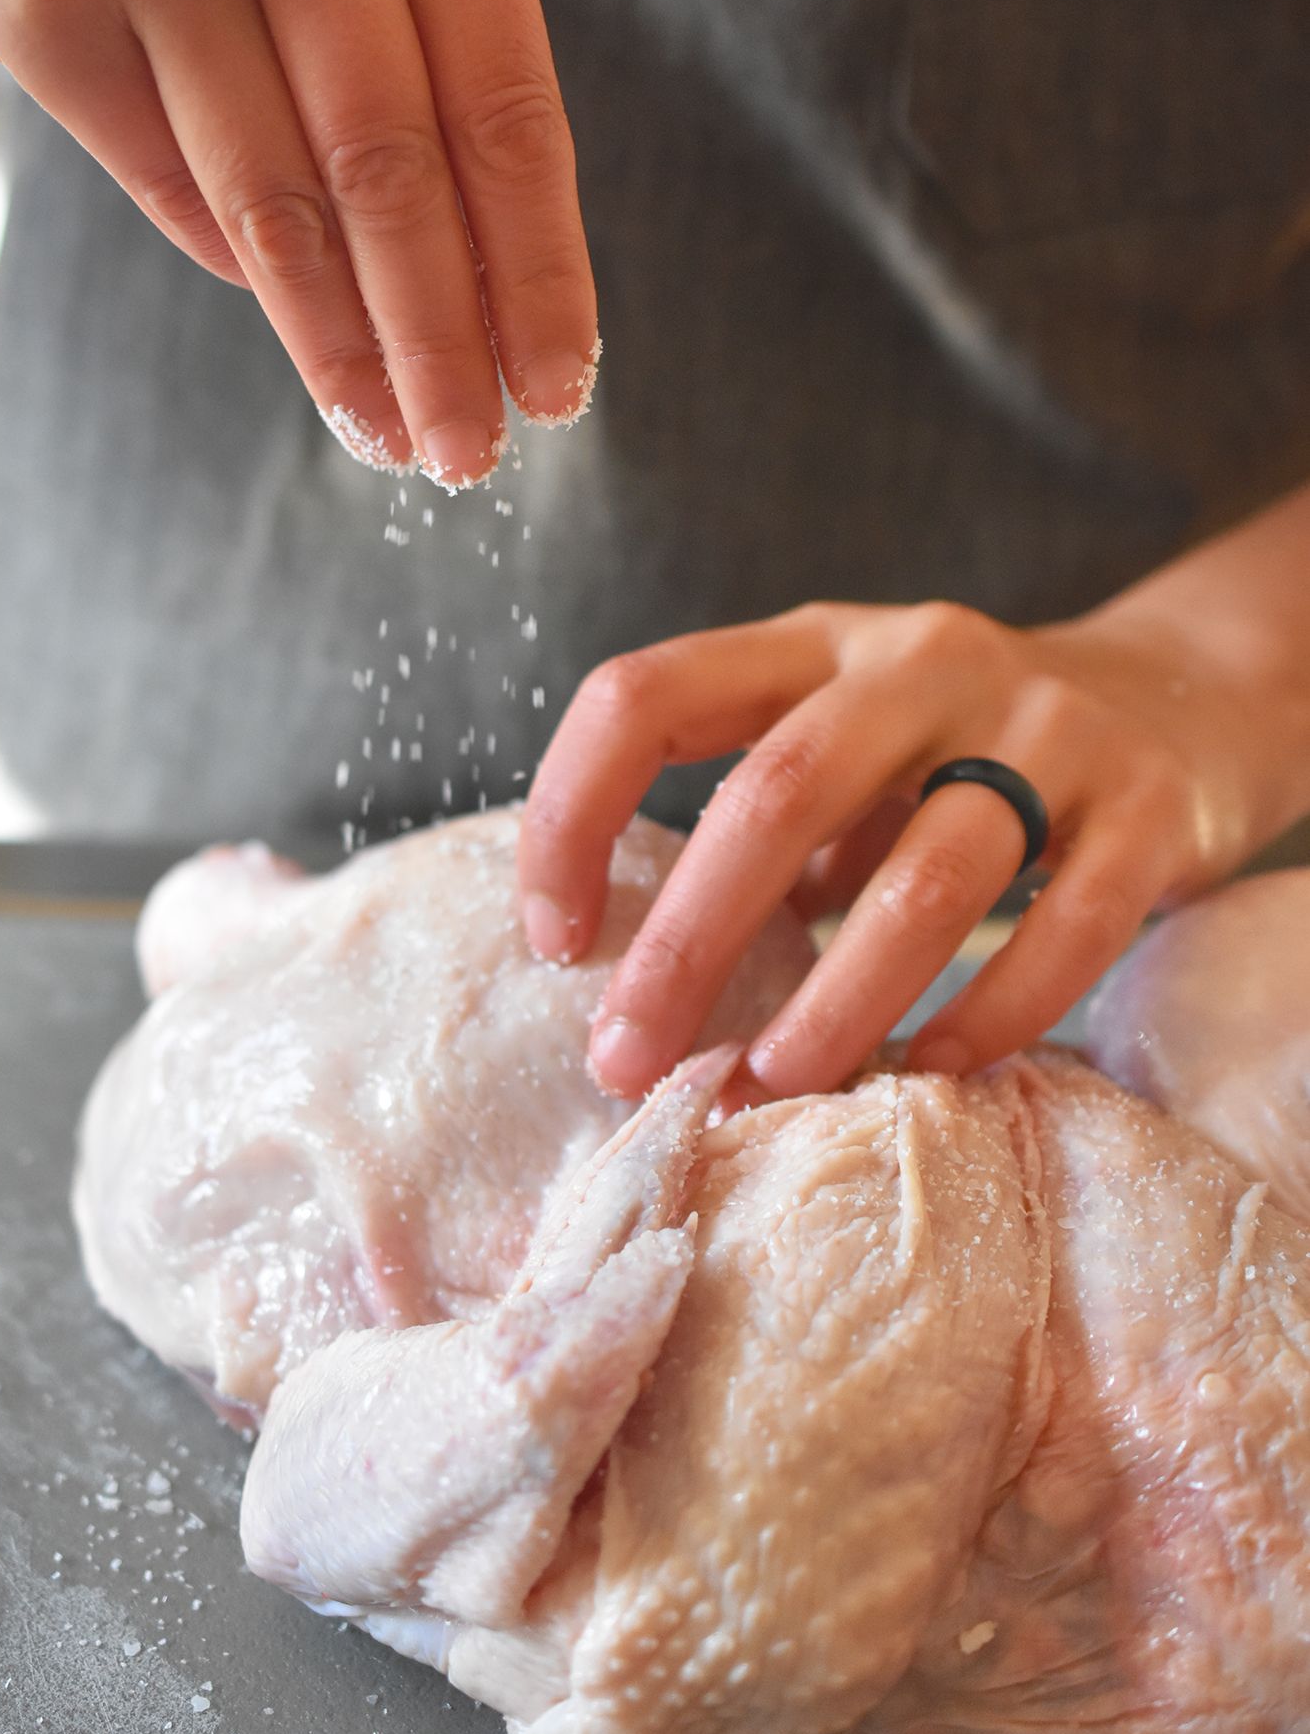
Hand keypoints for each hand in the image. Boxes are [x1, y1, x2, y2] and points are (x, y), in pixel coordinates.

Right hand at [0, 0, 595, 483]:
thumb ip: (434, 21)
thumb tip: (488, 270)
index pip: (505, 98)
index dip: (539, 262)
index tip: (561, 378)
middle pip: (395, 166)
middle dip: (444, 337)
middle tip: (473, 451)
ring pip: (278, 199)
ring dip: (342, 344)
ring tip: (389, 434)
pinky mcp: (51, 0)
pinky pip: (170, 184)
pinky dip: (238, 268)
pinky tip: (292, 325)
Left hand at [518, 582, 1309, 1099]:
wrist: (1179, 698)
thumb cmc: (960, 749)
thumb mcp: (843, 742)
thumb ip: (759, 826)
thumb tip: (633, 984)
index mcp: (813, 646)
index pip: (646, 694)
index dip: (573, 814)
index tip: (554, 939)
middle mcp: (920, 662)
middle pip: (775, 795)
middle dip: (686, 943)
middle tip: (629, 1060)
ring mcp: (1044, 726)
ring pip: (924, 880)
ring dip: (832, 1006)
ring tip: (770, 1088)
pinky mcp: (1146, 805)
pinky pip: (1061, 930)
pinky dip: (983, 1020)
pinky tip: (924, 1075)